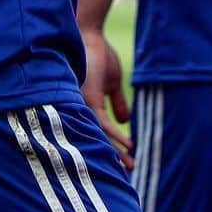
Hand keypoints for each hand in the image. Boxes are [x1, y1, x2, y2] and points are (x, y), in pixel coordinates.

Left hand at [81, 29, 133, 169]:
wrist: (90, 35)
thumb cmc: (99, 55)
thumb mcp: (112, 82)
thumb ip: (117, 101)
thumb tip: (125, 121)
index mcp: (86, 106)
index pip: (97, 134)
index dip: (110, 149)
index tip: (122, 164)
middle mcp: (81, 109)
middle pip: (96, 140)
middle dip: (112, 158)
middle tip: (126, 175)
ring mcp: (82, 105)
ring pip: (99, 136)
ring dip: (116, 152)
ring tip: (131, 165)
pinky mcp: (88, 98)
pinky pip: (102, 124)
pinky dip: (116, 135)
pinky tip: (128, 144)